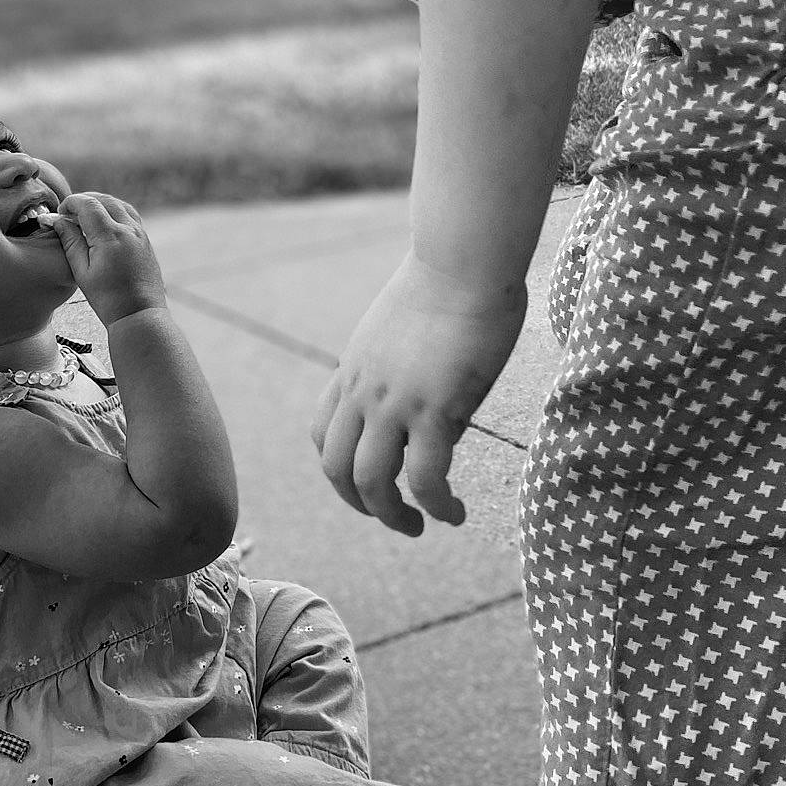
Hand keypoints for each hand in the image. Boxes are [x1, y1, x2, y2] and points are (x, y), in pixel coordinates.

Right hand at [40, 193, 166, 326]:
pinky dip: (114, 211)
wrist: (139, 314)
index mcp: (110, 236)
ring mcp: (140, 233)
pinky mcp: (145, 240)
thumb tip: (59, 221)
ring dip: (100, 203)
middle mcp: (128, 229)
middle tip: (68, 213)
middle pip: (104, 199)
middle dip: (84, 201)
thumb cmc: (109, 299)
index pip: (88, 204)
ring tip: (84, 216)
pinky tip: (103, 223)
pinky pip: (129, 215)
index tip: (60, 213)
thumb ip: (70, 242)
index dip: (71, 203)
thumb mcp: (82, 272)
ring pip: (118, 204)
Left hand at [311, 255, 525, 535]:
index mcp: (353, 370)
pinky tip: (455, 513)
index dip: (340, 467)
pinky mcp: (434, 409)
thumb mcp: (404, 327)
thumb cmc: (451, 281)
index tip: (370, 480)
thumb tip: (428, 386)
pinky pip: (426, 478)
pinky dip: (437, 506)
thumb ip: (403, 363)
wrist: (463, 259)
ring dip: (392, 517)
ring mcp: (394, 403)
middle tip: (395, 519)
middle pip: (336, 468)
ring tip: (421, 527)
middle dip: (359, 504)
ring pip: (372, 482)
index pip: (322, 433)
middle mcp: (363, 392)